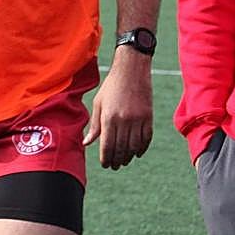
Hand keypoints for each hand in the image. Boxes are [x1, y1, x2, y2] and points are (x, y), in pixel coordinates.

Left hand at [83, 47, 153, 168]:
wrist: (131, 69)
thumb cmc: (111, 86)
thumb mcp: (99, 103)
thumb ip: (94, 125)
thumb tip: (86, 143)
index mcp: (109, 117)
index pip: (107, 146)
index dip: (106, 159)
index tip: (105, 164)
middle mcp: (124, 120)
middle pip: (121, 149)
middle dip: (117, 161)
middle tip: (114, 166)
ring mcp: (138, 118)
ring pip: (134, 146)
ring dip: (129, 157)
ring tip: (125, 161)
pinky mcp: (148, 116)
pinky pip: (147, 138)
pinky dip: (142, 148)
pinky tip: (137, 153)